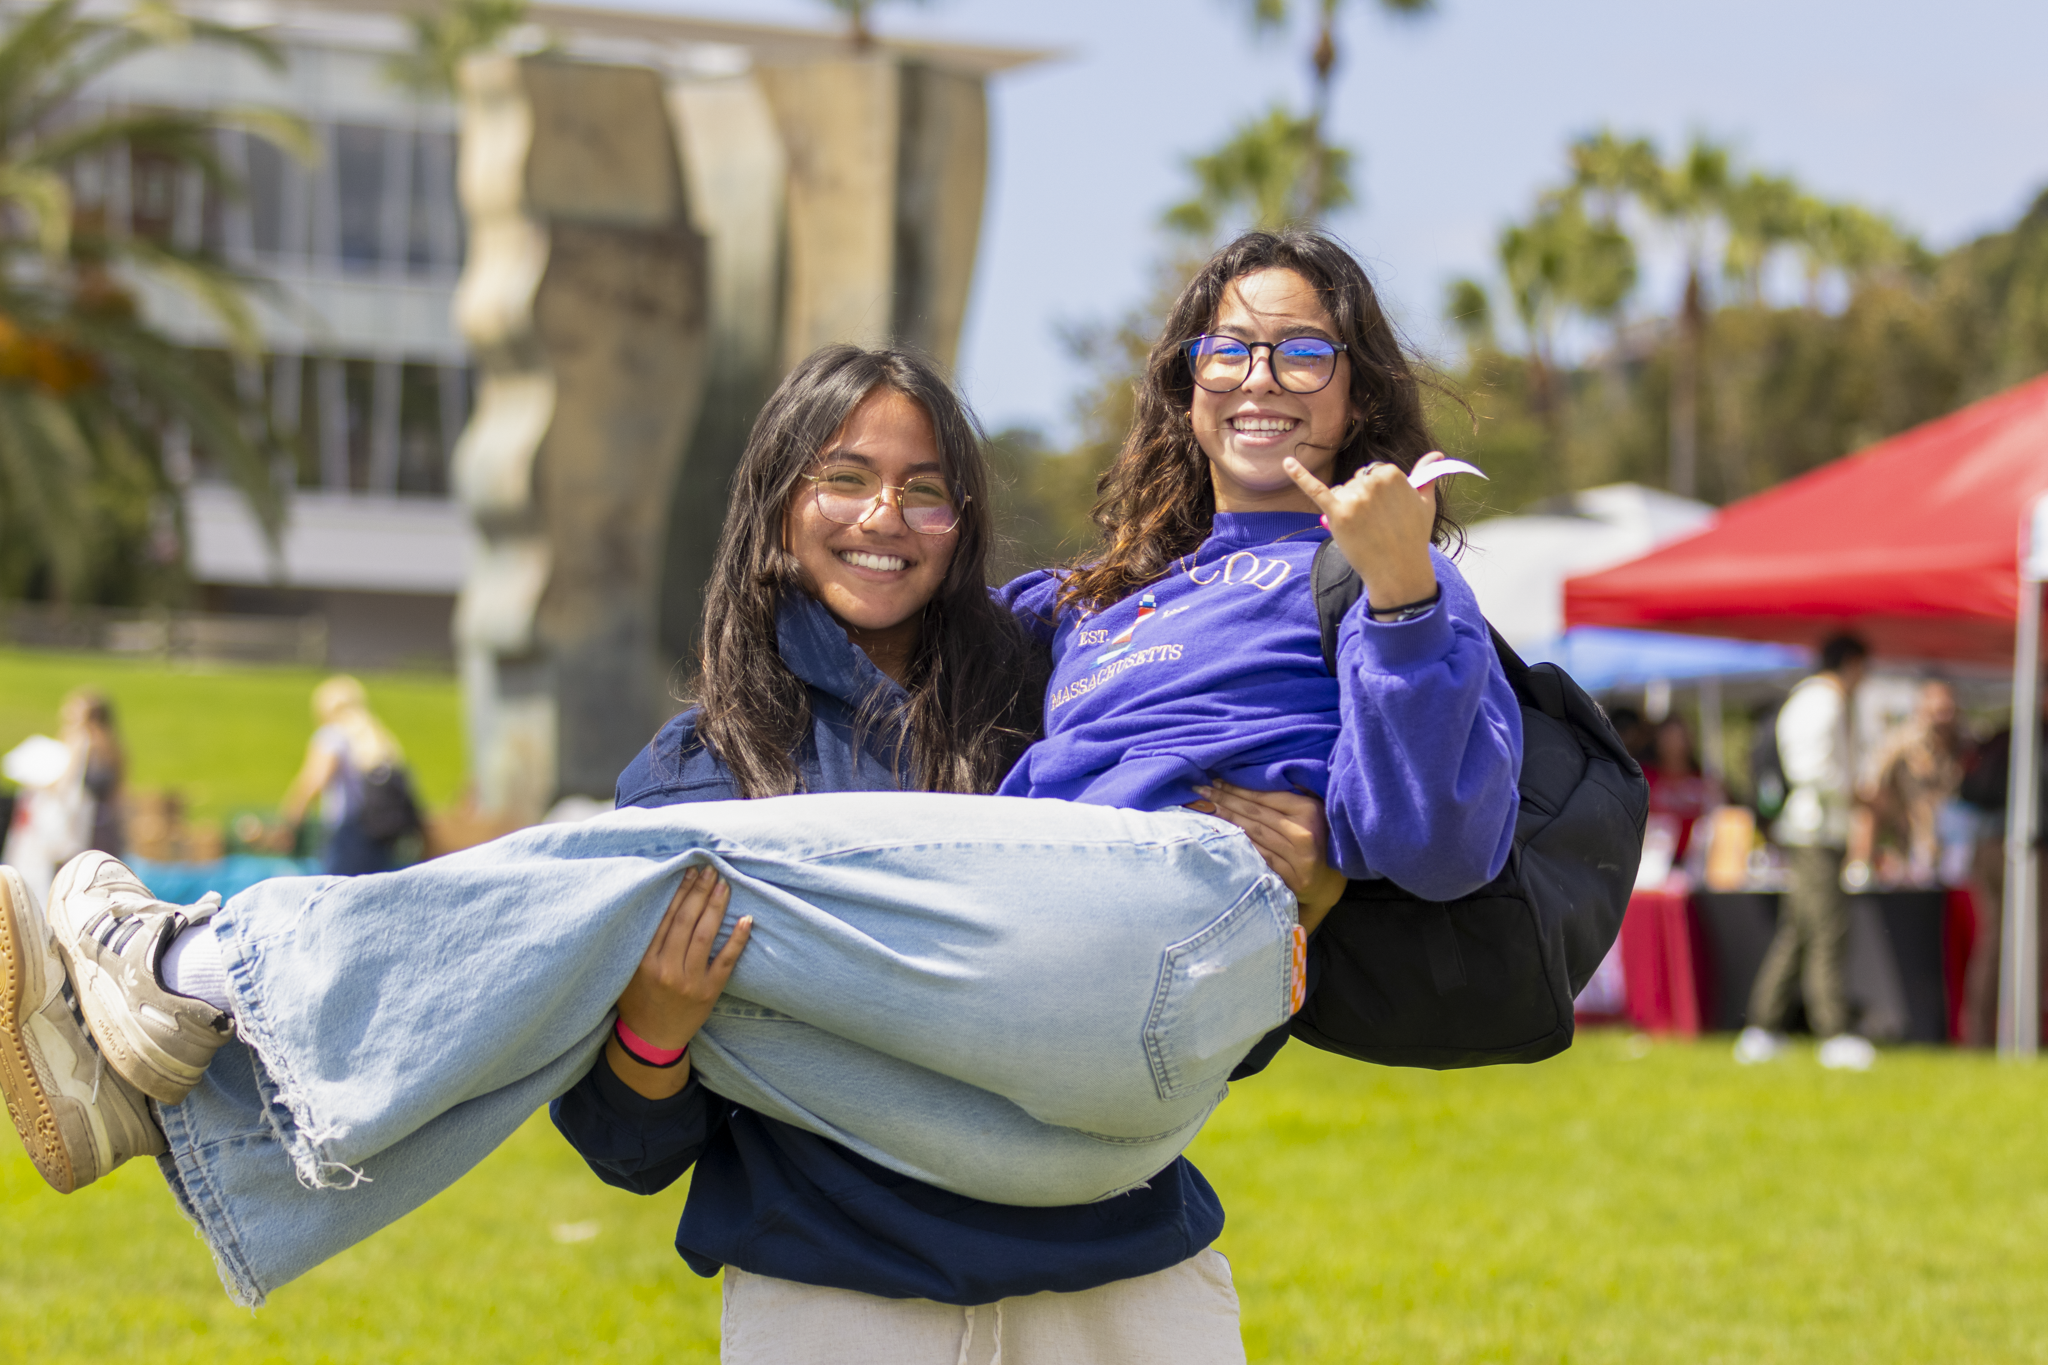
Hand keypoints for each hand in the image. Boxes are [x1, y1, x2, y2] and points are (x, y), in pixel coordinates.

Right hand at [609, 866, 751, 1098]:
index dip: (678, 891)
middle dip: (699, 892)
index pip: (664, 918)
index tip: (689, 870)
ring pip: (704, 936)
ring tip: (724, 884)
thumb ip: (640, 941)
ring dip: (716, 907)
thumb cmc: (637, 1000)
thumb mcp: (628, 971)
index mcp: (643, 961)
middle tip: (710, 869)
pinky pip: (726, 961)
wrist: (651, 1040)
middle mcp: (665, 969)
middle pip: (685, 921)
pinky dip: (737, 939)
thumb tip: (653, 901)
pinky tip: (746, 919)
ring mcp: (689, 981)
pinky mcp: (708, 992)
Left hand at [1188, 781, 1348, 933]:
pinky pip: (1258, 855)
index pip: (1264, 797)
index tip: (1216, 780)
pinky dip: (1238, 843)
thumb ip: (1297, 791)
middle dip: (1224, 799)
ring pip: (1252, 833)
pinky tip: (1221, 833)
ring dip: (1226, 819)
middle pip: (1254, 813)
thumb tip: (1270, 770)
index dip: (1238, 788)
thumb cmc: (1321, 837)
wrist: (1331, 880)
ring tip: (1205, 807)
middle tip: (1201, 790)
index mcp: (1308, 810)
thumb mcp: (1316, 809)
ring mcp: (1296, 857)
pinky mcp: (1290, 877)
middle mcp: (1302, 833)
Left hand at [1284, 452, 1439, 610]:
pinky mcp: (1337, 513)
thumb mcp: (1425, 503)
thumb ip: (1427, 475)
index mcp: (1392, 474)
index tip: (1387, 512)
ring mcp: (1354, 497)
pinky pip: (1315, 490)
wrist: (1398, 570)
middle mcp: (1372, 482)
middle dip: (1362, 500)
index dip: (1378, 494)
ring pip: (1341, 491)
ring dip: (1347, 507)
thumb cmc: (1413, 536)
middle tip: (1376, 524)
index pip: (1373, 473)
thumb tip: (1437, 454)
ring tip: (1364, 529)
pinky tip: (1286, 463)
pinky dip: (1299, 476)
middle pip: (1356, 482)